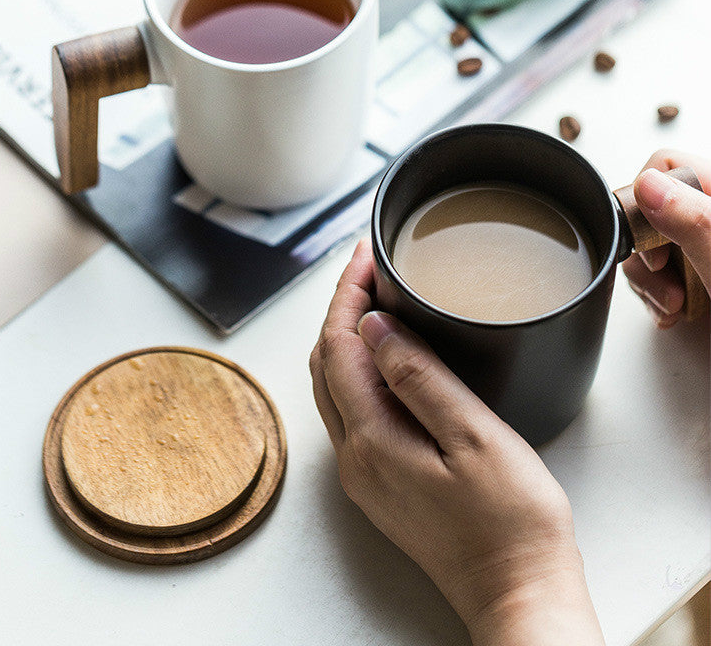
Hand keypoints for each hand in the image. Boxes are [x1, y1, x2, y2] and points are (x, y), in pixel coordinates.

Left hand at [310, 239, 604, 645]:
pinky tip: (385, 354)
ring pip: (335, 385)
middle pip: (327, 362)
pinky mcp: (381, 483)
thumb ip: (418, 377)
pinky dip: (358, 368)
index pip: (339, 345)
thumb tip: (372, 327)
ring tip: (375, 296)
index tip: (367, 253)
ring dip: (347, 336)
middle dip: (342, 306)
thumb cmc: (510, 521)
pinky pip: (352, 409)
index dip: (348, 292)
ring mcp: (364, 474)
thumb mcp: (473, 436)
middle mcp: (355, 458)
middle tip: (370, 265)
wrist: (518, 592)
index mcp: (372, 440)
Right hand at [622, 149, 710, 327]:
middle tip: (665, 278)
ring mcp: (702, 245)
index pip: (666, 166)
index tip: (654, 243)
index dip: (646, 202)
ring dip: (651, 282)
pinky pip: (661, 272)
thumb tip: (648, 185)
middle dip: (646, 253)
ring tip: (674, 304)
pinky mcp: (699, 274)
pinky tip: (672, 311)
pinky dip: (658, 296)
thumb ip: (692, 219)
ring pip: (649, 244)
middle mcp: (706, 215)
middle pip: (649, 209)